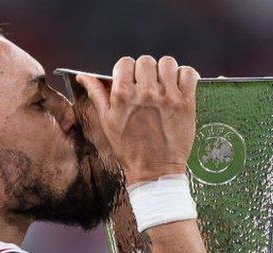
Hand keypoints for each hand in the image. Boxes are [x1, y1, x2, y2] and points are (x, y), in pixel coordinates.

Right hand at [75, 55, 198, 184]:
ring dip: (165, 72)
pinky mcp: (186, 103)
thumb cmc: (129, 148)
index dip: (127, 71)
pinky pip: (189, 74)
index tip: (131, 82)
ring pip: (168, 63)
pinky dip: (185, 76)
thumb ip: (96, 94)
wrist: (154, 171)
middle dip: (145, 72)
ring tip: (163, 86)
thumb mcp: (107, 122)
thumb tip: (83, 76)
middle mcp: (145, 93)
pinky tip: (179, 87)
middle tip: (147, 87)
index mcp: (123, 95)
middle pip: (146, 61)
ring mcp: (168, 97)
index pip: (124, 62)